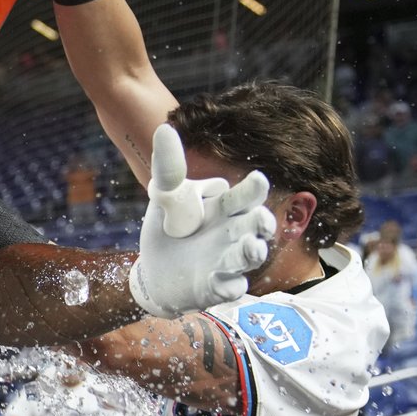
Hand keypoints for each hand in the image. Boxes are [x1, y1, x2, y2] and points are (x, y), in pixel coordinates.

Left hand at [130, 125, 275, 316]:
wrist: (154, 269)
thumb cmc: (170, 227)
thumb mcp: (165, 196)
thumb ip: (168, 168)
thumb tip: (164, 128)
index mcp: (226, 207)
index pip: (245, 195)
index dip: (252, 189)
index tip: (257, 180)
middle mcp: (235, 233)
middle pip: (256, 225)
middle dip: (262, 222)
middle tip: (261, 218)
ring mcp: (229, 261)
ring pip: (249, 256)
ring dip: (253, 252)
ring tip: (252, 247)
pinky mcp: (217, 286)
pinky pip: (230, 288)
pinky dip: (229, 286)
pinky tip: (224, 282)